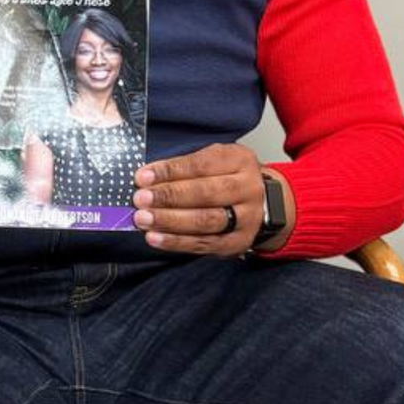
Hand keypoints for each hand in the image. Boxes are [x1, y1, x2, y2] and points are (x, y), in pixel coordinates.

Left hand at [133, 145, 264, 254]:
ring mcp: (246, 218)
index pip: (201, 165)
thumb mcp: (214, 161)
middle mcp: (248, 188)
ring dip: (170, 221)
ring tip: (144, 219)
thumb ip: (183, 167)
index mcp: (240, 160)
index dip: (170, 171)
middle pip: (205, 193)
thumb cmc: (228, 179)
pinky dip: (176, 242)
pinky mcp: (237, 242)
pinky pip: (204, 243)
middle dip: (169, 196)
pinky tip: (156, 238)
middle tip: (141, 199)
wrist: (262, 204)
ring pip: (205, 220)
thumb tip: (145, 178)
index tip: (143, 177)